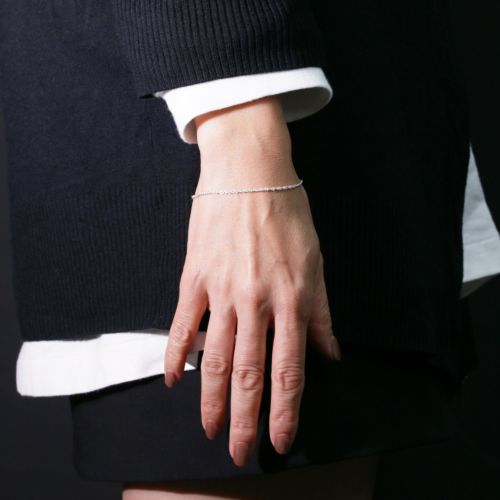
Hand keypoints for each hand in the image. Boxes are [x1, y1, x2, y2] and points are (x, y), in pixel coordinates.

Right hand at [164, 96, 340, 466]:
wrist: (249, 173)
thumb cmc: (286, 215)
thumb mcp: (316, 262)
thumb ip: (321, 314)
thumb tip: (330, 355)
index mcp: (291, 299)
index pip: (288, 369)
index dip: (285, 410)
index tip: (281, 439)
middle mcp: (255, 302)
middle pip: (248, 373)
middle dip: (244, 418)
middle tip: (238, 452)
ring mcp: (221, 291)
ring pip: (213, 357)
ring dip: (210, 398)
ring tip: (209, 427)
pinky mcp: (194, 278)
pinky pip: (181, 323)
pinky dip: (174, 353)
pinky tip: (172, 379)